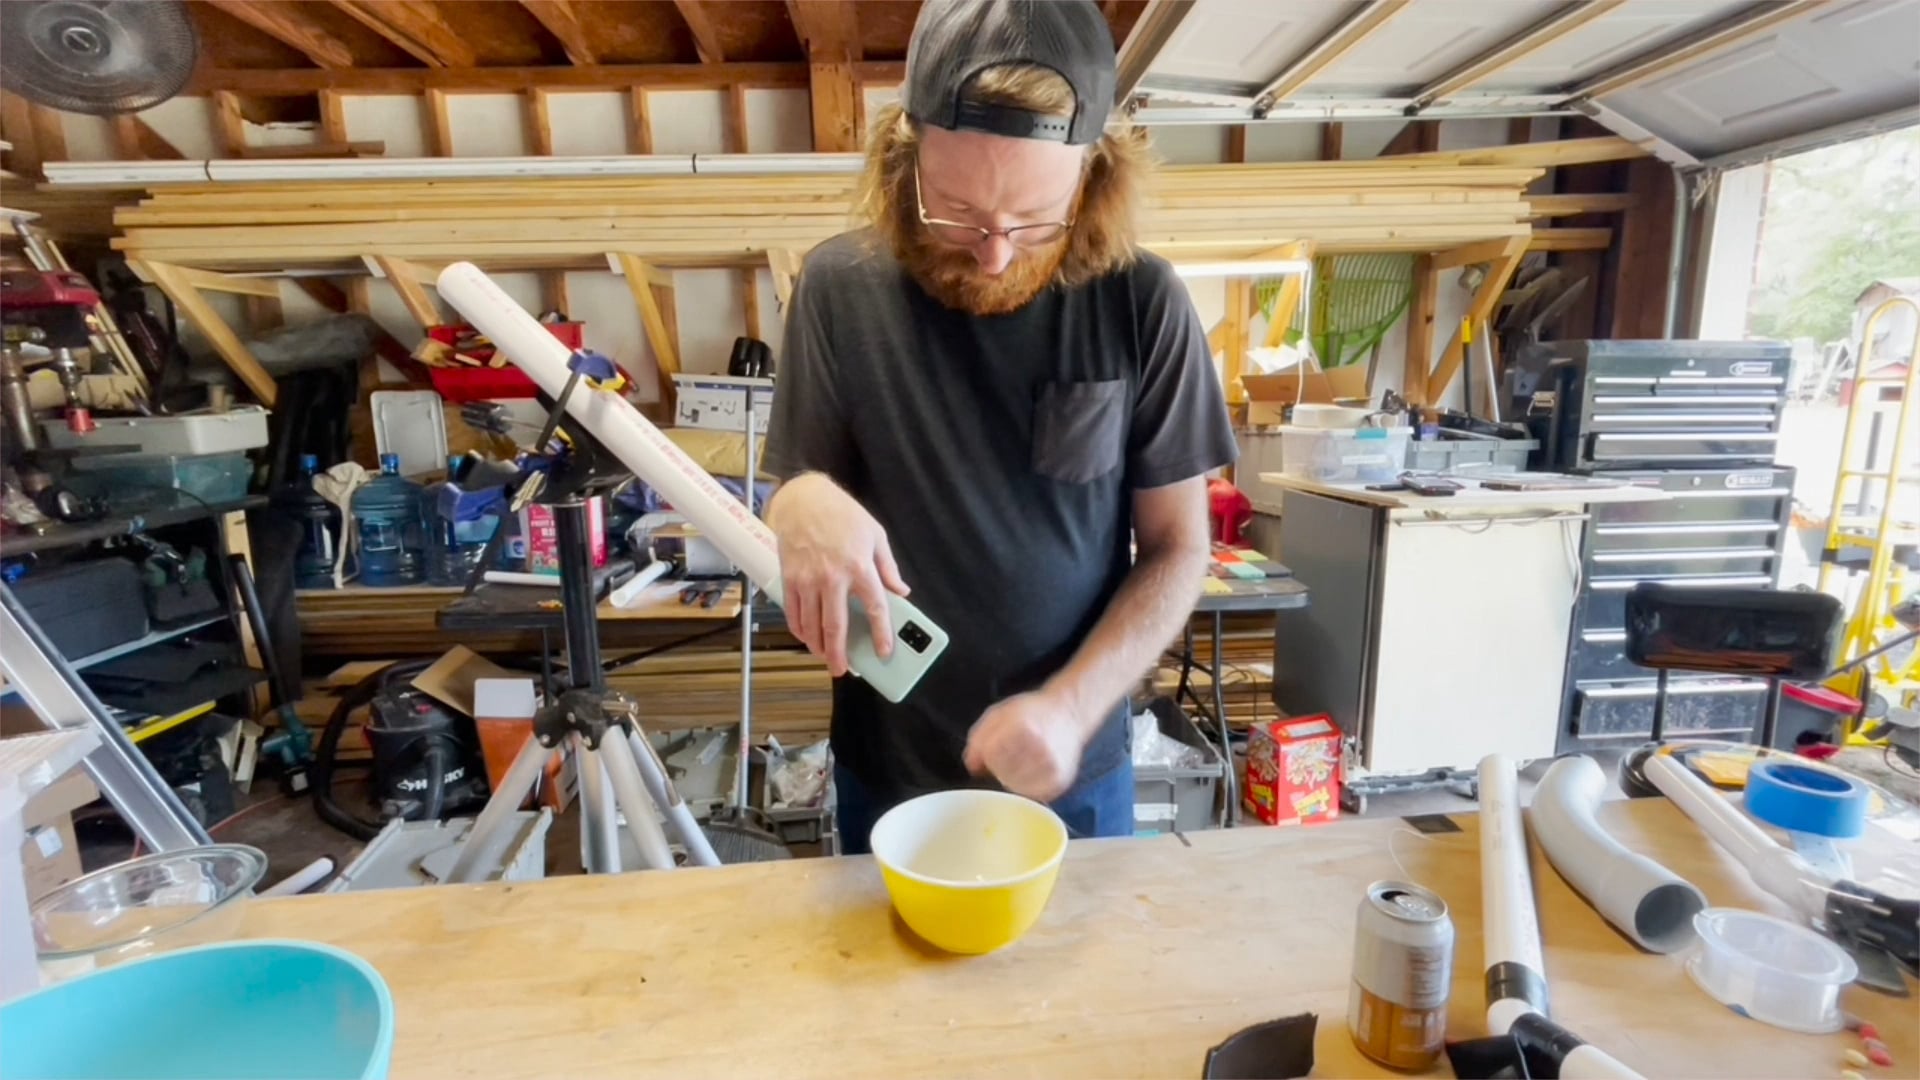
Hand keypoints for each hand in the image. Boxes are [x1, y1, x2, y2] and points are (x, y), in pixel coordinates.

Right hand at [768, 472, 908, 676]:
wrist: (804, 499)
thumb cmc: (843, 515)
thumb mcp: (875, 535)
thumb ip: (888, 567)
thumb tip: (900, 591)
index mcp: (859, 567)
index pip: (875, 608)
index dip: (880, 633)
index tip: (884, 652)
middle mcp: (833, 577)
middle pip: (835, 625)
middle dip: (839, 653)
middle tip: (841, 669)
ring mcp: (807, 579)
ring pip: (811, 623)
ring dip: (817, 645)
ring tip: (824, 656)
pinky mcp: (789, 577)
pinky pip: (793, 611)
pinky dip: (799, 629)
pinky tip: (806, 637)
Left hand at [962, 688, 1090, 802]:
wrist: (1069, 714)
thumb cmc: (1031, 712)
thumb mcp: (998, 714)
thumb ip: (979, 738)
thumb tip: (973, 768)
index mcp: (1024, 730)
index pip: (992, 755)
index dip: (989, 752)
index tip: (996, 745)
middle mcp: (1041, 752)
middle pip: (1002, 774)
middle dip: (999, 766)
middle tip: (1009, 753)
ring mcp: (1052, 771)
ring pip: (1015, 787)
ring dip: (1011, 778)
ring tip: (1020, 761)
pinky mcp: (1059, 784)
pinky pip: (1030, 794)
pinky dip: (1025, 786)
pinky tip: (1030, 771)